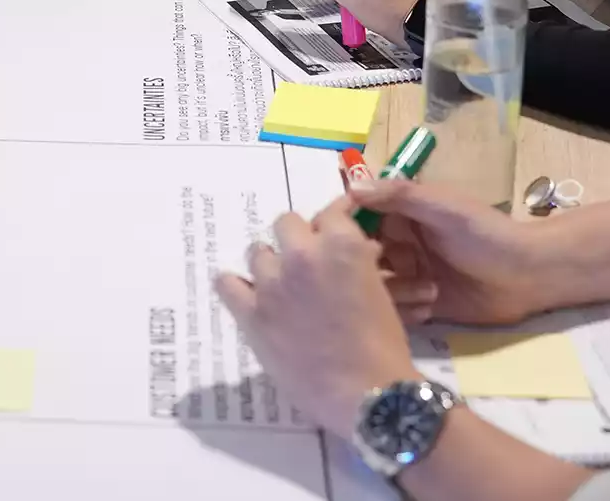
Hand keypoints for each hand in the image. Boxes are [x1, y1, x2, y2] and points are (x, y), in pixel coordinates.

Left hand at [213, 197, 418, 438]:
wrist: (370, 395)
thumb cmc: (383, 346)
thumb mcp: (380, 291)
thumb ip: (355, 262)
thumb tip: (345, 252)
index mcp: (341, 245)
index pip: (328, 213)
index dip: (328, 227)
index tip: (328, 235)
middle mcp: (302, 255)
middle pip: (286, 224)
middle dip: (296, 241)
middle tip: (306, 267)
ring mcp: (272, 283)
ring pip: (257, 252)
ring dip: (270, 266)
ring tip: (281, 289)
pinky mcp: (251, 313)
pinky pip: (227, 284)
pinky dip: (236, 287)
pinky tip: (247, 297)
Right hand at [353, 178, 554, 326]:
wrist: (528, 275)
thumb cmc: (486, 233)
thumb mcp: (443, 208)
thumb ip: (399, 196)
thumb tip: (351, 188)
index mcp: (401, 214)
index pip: (357, 220)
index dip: (345, 232)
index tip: (339, 244)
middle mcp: (398, 244)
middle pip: (359, 257)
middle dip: (367, 268)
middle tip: (388, 273)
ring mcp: (408, 276)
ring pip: (374, 286)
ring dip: (393, 291)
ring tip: (427, 291)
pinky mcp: (420, 304)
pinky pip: (394, 310)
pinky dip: (405, 311)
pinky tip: (430, 308)